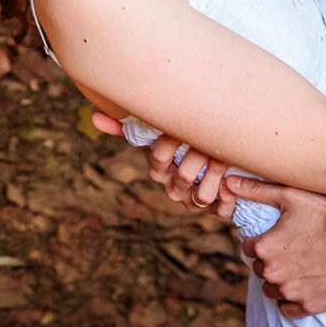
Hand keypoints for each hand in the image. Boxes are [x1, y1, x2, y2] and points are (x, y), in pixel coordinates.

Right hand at [88, 114, 227, 206]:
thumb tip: (93, 116)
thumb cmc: (182, 147)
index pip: (158, 157)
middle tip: (209, 142)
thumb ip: (129, 127)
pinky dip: (229, 196)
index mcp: (159, 169)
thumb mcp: (158, 135)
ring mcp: (193, 200)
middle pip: (183, 175)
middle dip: (198, 155)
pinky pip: (221, 209)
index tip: (181, 128)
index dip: (170, 143)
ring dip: (216, 174)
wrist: (217, 168)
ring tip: (224, 158)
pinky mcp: (215, 209)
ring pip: (202, 194)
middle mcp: (173, 188)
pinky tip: (232, 181)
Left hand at [223, 178, 325, 317]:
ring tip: (300, 267)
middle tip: (293, 250)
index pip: (249, 249)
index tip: (279, 237)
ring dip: (280, 281)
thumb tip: (228, 183)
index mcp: (266, 248)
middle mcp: (274, 273)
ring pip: (272, 290)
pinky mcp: (308, 307)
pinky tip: (305, 285)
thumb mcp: (291, 197)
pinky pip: (287, 309)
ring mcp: (291, 292)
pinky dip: (292, 300)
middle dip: (271, 261)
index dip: (263, 242)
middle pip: (260, 269)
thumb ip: (256, 191)